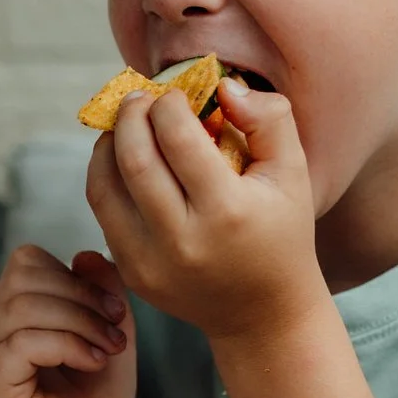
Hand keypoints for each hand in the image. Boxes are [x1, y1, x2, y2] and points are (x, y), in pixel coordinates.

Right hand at [0, 243, 137, 397]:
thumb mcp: (108, 331)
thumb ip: (100, 290)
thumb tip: (84, 254)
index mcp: (4, 316)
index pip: (25, 264)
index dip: (73, 276)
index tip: (115, 309)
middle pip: (21, 279)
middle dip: (80, 297)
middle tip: (117, 328)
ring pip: (19, 307)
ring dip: (78, 321)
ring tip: (109, 349)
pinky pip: (20, 342)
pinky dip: (67, 345)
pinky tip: (93, 363)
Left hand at [86, 77, 327, 344]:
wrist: (263, 312)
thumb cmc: (282, 231)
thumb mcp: (293, 171)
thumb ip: (269, 118)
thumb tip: (224, 86)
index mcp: (227, 211)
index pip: (178, 140)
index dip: (167, 105)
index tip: (172, 94)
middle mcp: (183, 240)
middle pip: (133, 161)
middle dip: (129, 117)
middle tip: (137, 98)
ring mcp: (150, 262)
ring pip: (103, 189)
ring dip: (106, 147)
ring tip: (123, 126)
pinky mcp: (132, 275)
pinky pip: (104, 215)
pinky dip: (105, 180)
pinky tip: (121, 161)